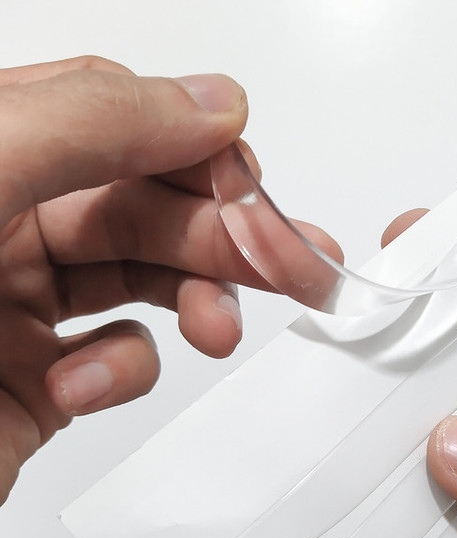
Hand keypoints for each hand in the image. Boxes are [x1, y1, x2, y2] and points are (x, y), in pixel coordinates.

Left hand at [0, 56, 337, 503]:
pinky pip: (116, 360)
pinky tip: (84, 388)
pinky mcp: (43, 381)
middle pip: (150, 205)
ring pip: (149, 280)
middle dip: (229, 237)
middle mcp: (4, 221)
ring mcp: (24, 304)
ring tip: (221, 330)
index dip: (198, 151)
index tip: (252, 192)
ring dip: (199, 302)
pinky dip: (121, 375)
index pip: (119, 121)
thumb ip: (87, 124)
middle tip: (297, 266)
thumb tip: (210, 101)